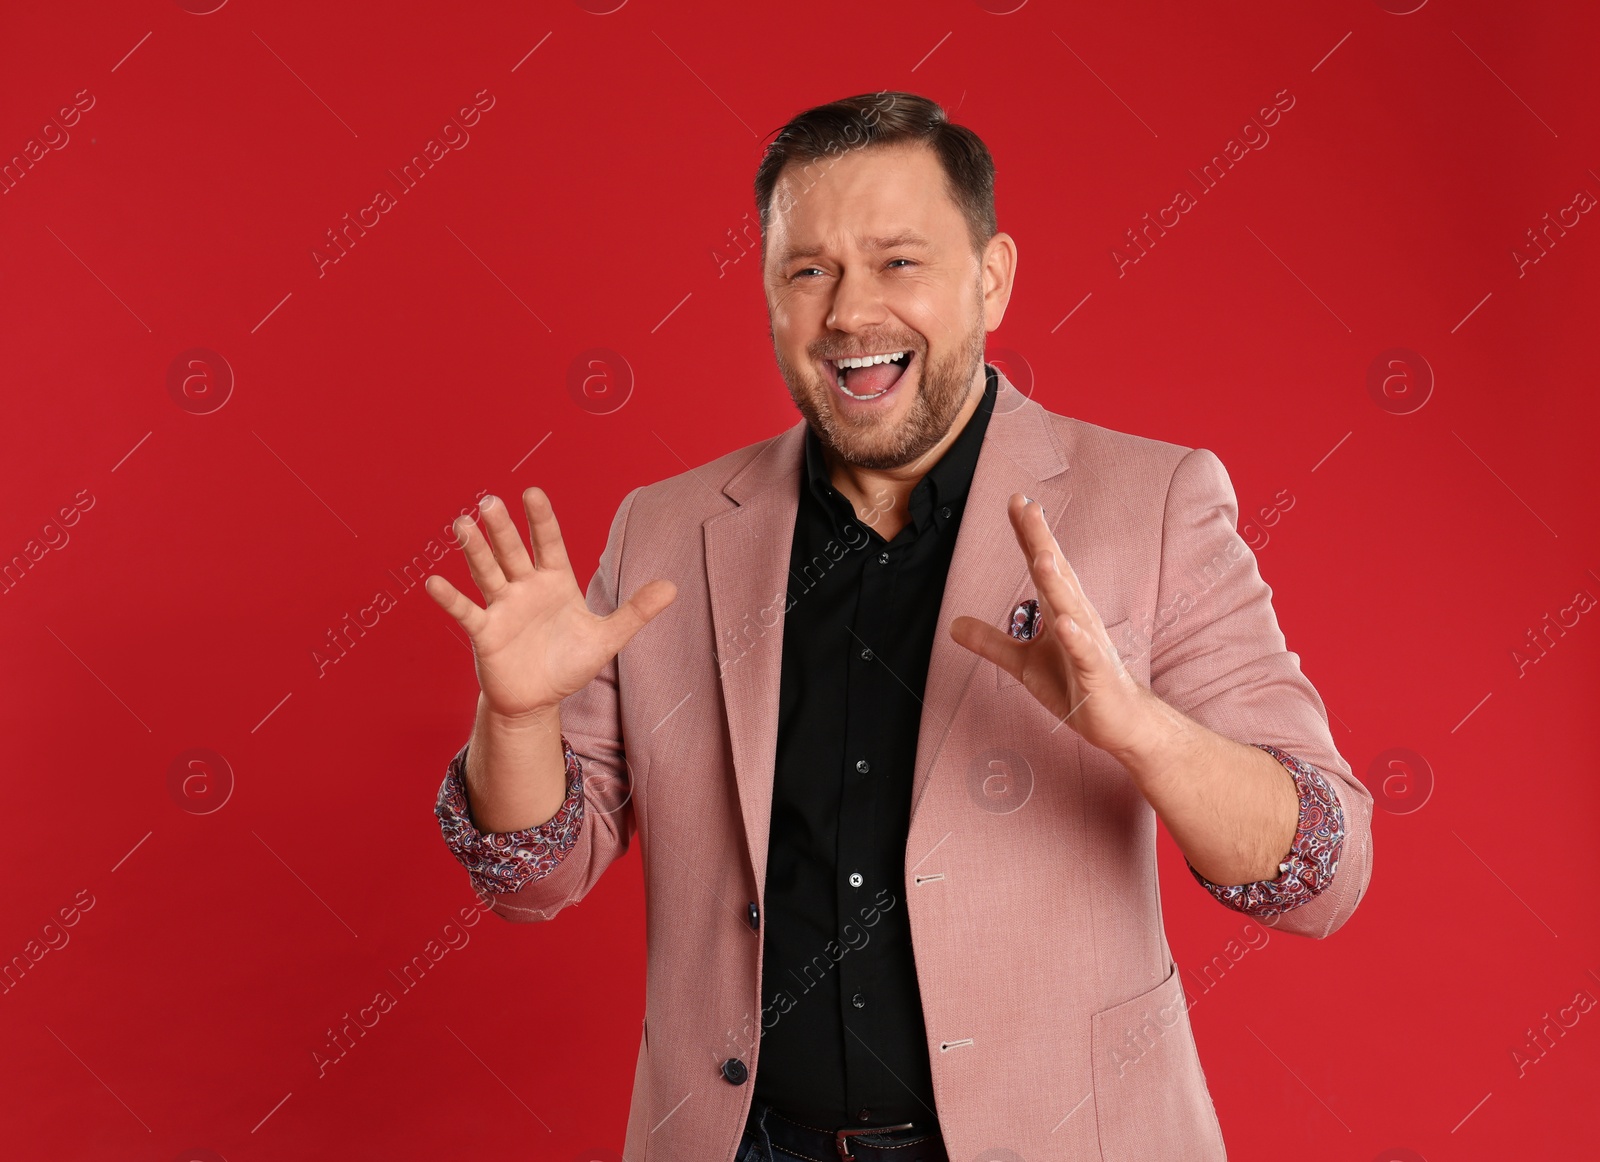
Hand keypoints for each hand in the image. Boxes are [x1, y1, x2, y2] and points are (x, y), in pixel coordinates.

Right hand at [424, 488, 676, 721]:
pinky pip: (466, 612)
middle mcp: (525, 588)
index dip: (541, 519)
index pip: (548, 543)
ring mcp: (502, 608)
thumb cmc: (569, 664)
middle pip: (513, 551)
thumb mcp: (608, 638)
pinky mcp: (485, 633)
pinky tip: (434, 582)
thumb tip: (673, 586)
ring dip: (475, 550)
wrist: (539, 701)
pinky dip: (451, 599)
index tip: (532, 493)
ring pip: (487, 572)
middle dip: (502, 527)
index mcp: (555, 582)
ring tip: (462, 524)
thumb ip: (636, 611)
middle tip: (491, 501)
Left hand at [950, 493, 1154, 757]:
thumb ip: (991, 642)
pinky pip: (1084, 653)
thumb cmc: (1076, 684)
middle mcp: (1076, 617)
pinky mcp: (1096, 673)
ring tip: (1043, 555)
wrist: (1119, 720)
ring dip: (1057, 582)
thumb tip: (952, 625)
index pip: (1041, 565)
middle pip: (1056, 573)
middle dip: (1041, 541)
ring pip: (1071, 608)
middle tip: (1027, 508)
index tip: (1016, 501)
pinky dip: (1075, 638)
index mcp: (1059, 609)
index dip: (1028, 535)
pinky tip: (1064, 624)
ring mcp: (1088, 643)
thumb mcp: (1023, 663)